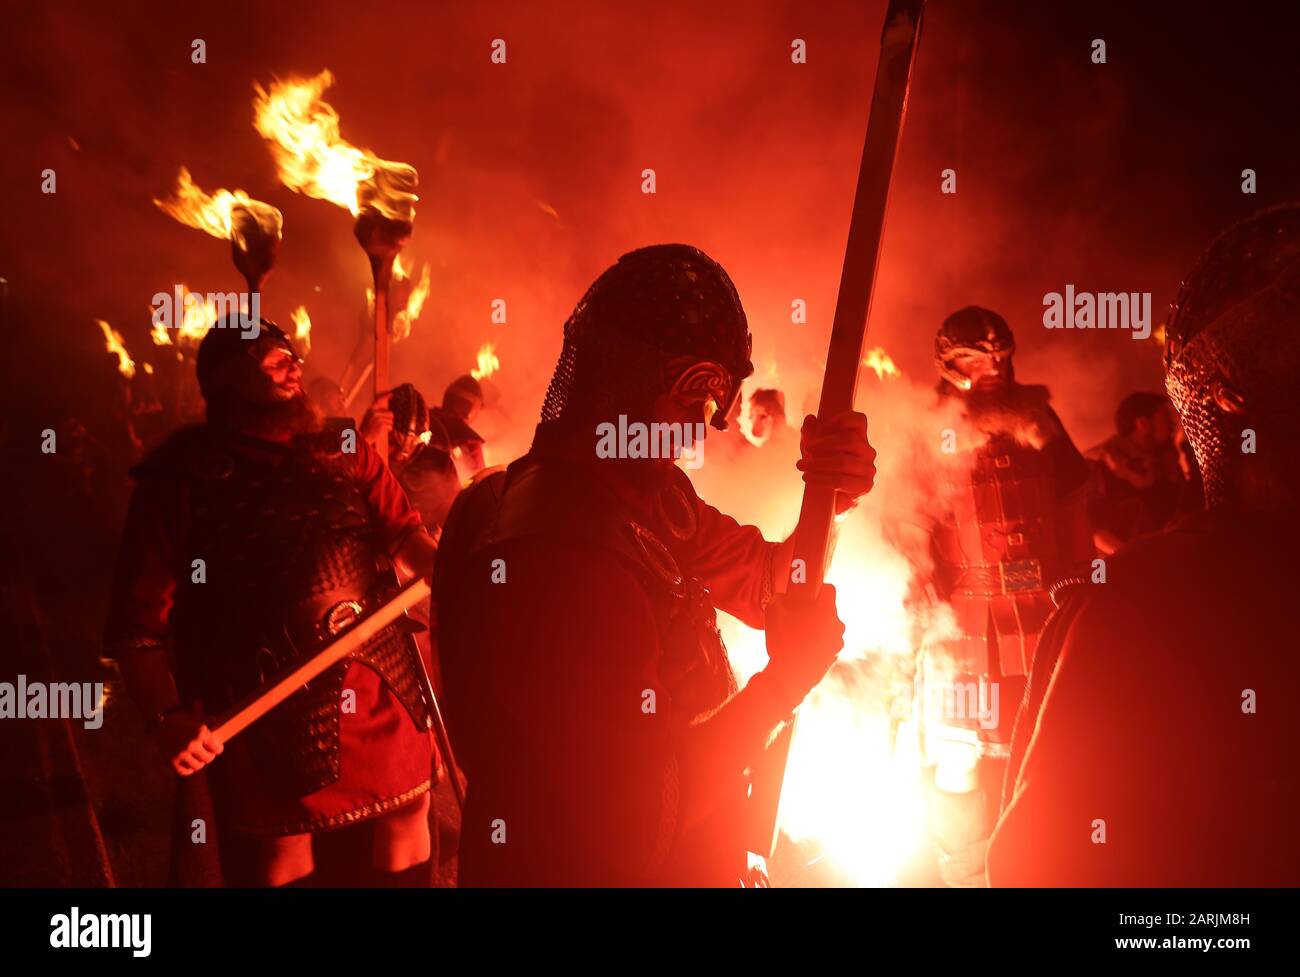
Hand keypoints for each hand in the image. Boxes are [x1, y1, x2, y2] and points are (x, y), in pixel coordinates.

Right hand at [155, 707, 222, 776]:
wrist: (158, 725)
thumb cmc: (180, 720)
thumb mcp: (196, 718)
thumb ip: (207, 721)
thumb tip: (216, 722)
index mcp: (200, 733)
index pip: (217, 749)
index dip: (218, 749)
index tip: (217, 749)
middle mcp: (191, 744)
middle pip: (208, 759)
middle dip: (209, 756)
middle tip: (207, 754)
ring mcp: (181, 754)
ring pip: (198, 766)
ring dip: (199, 763)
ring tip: (198, 758)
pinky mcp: (171, 762)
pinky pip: (185, 772)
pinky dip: (189, 769)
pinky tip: (189, 763)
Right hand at [360, 391, 393, 449]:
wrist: (363, 438)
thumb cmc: (367, 429)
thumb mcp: (370, 418)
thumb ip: (377, 414)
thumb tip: (389, 413)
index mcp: (371, 410)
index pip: (379, 400)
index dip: (386, 396)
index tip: (392, 394)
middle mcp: (375, 413)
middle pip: (391, 414)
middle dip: (389, 420)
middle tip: (381, 424)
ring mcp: (379, 418)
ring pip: (391, 421)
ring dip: (388, 425)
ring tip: (380, 428)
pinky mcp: (382, 424)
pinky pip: (391, 427)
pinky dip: (388, 430)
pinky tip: (381, 431)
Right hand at [762, 584, 844, 708]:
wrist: (790, 676)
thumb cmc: (783, 640)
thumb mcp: (774, 610)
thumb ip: (781, 597)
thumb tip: (784, 596)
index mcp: (826, 609)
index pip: (829, 589)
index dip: (817, 589)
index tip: (806, 594)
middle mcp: (837, 624)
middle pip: (828, 609)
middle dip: (815, 609)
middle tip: (798, 614)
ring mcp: (838, 642)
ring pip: (828, 626)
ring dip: (818, 626)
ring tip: (799, 634)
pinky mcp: (834, 655)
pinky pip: (827, 642)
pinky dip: (818, 642)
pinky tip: (803, 648)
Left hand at [796, 411, 876, 512]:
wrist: (828, 499)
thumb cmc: (822, 467)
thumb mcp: (813, 448)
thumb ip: (811, 433)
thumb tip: (810, 419)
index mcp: (858, 437)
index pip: (859, 420)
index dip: (840, 420)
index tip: (820, 429)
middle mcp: (867, 451)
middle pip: (849, 439)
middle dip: (824, 443)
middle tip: (806, 449)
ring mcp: (868, 468)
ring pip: (844, 461)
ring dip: (818, 463)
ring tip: (802, 465)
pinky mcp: (865, 485)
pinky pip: (842, 481)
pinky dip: (821, 479)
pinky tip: (808, 478)